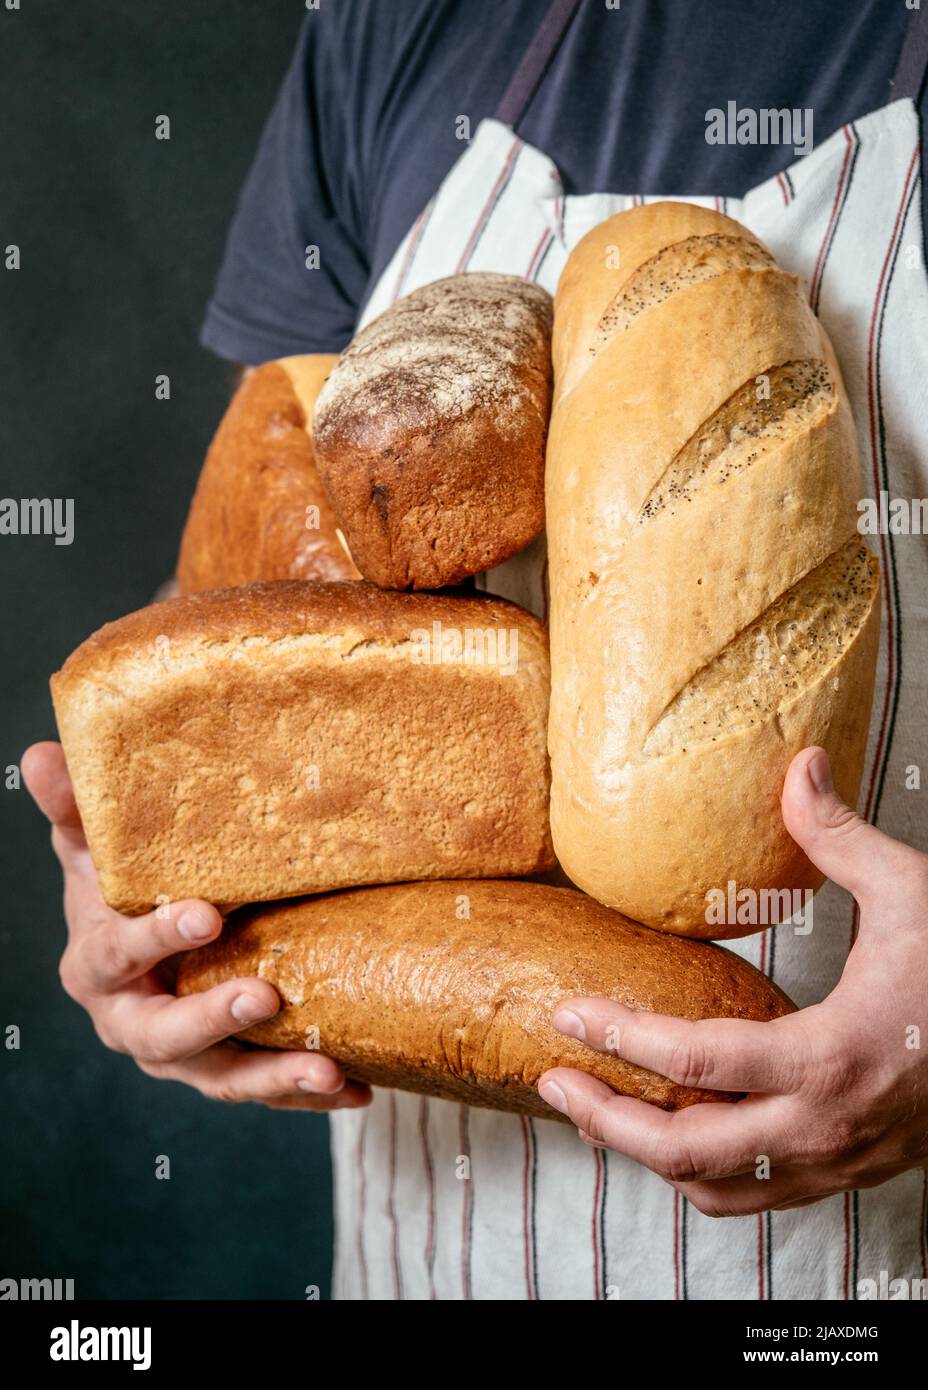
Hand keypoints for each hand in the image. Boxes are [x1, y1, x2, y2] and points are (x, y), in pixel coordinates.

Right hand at [23, 742, 370, 1112]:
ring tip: (329, 1071)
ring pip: (221, 1079)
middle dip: (214, 1020)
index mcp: (95, 967)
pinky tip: (359, 1089)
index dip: (158, 938)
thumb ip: (74, 810)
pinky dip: (306, 1093)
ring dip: (275, 1078)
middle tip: (266, 996)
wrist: (134, 953)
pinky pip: (263, 1089)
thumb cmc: (117, 894)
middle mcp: (131, 1022)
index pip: (120, 954)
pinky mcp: (222, 1070)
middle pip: (164, 1036)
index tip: (207, 915)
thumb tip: (43, 755)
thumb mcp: (92, 851)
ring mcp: (179, 1057)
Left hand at [538, 746, 927, 1214]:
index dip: (620, 1038)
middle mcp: (822, 1126)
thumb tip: (800, 768)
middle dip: (607, 1121)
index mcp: (829, 1055)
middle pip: (686, 1150)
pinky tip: (672, 1142)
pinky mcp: (844, 1174)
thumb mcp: (913, 896)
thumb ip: (843, 838)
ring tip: (594, 1113)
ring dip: (644, 1158)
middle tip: (555, 1079)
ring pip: (715, 1191)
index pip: (695, 1060)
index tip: (568, 1015)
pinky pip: (753, 1198)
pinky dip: (697, 1179)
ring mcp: (834, 1163)